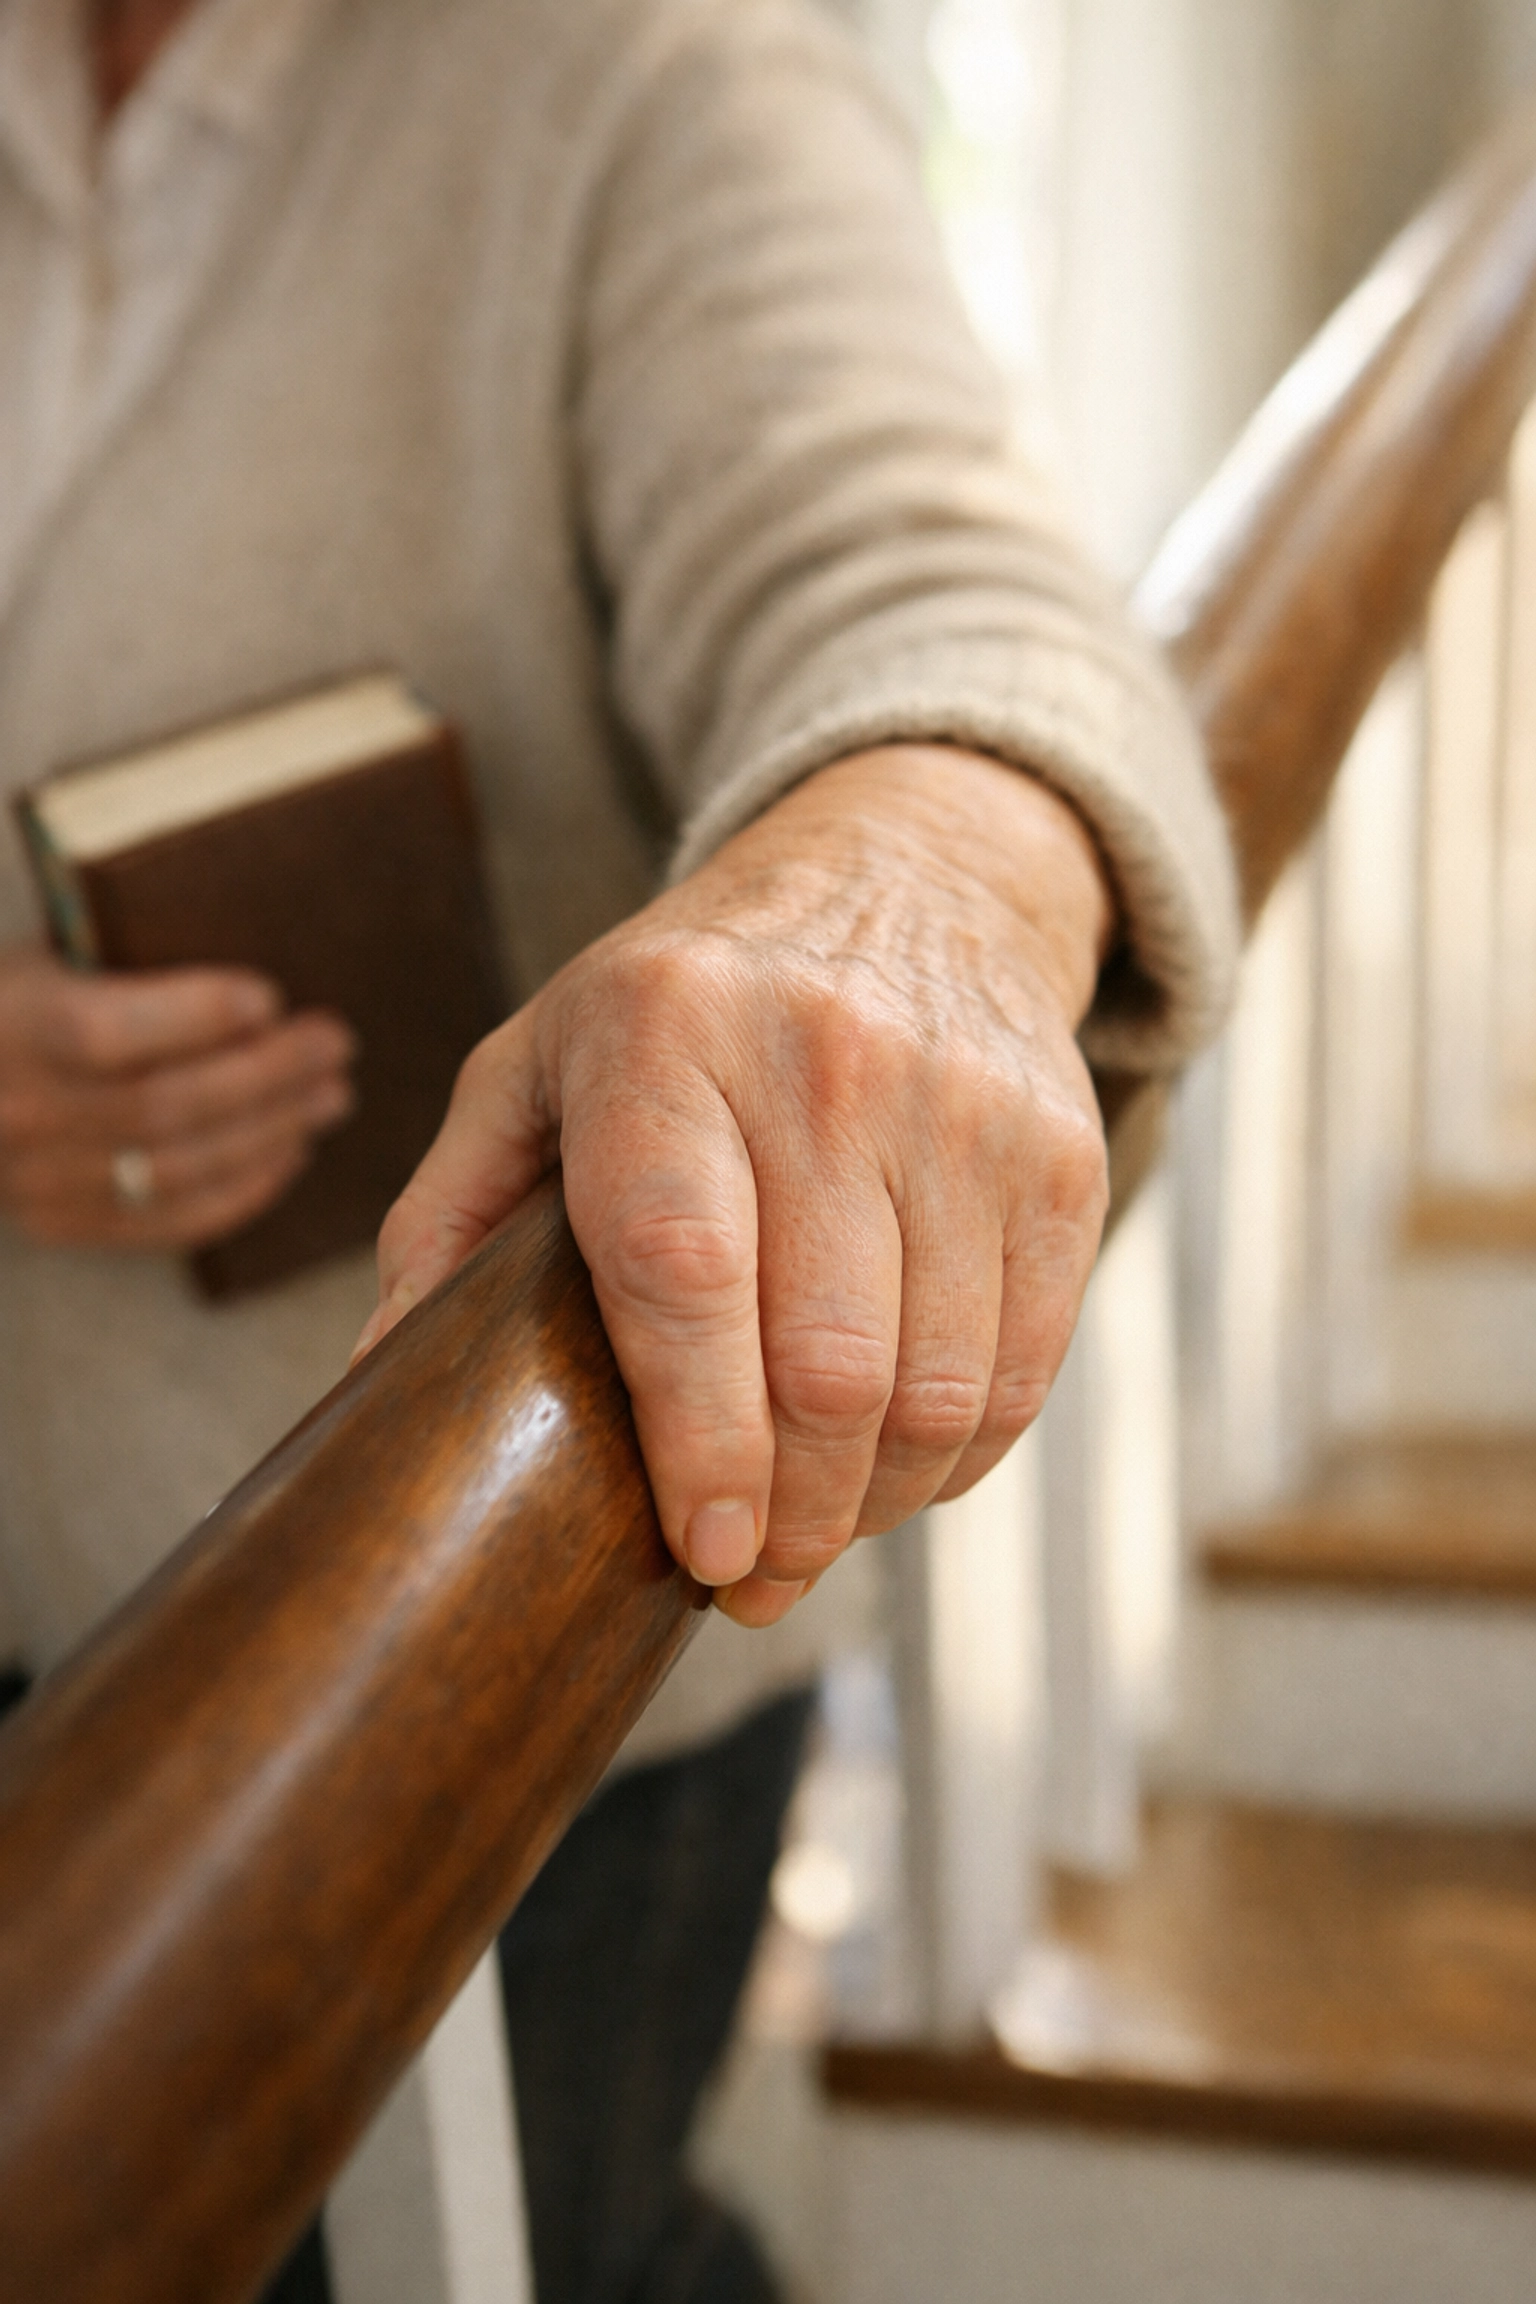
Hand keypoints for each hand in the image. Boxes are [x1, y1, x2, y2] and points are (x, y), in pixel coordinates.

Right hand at [0, 947, 356, 1250]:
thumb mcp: (46, 956)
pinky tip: (288, 1152)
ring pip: (175, 1170)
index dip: (196, 1017)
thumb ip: (121, 956)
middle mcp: (19, 1111)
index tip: (269, 997)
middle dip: (266, 1075)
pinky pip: (166, 1222)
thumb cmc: (17, 1000)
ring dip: (270, 1133)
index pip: (104, 1033)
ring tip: (329, 1096)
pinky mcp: (61, 1220)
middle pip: (161, 1107)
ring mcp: (37, 1178)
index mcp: (9, 1025)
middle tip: (334, 1044)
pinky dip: (241, 1190)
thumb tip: (252, 972)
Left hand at [358, 746, 1111, 1623]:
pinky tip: (899, 1463)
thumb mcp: (535, 1062)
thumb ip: (449, 1218)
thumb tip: (377, 1385)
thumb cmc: (685, 1006)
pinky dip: (959, 1453)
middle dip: (791, 1513)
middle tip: (751, 1573)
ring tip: (817, 1525)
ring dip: (875, 1502)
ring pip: (937, 1386)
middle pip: (828, 1360)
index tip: (702, 1551)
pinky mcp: (1059, 1154)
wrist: (904, 880)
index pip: (684, 1267)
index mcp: (663, 1035)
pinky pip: (1025, 1363)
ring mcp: (961, 1107)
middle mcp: (825, 1060)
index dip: (697, 1436)